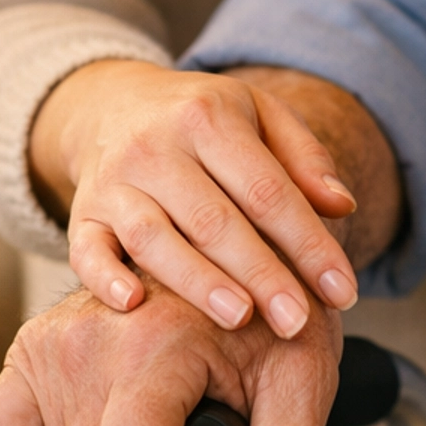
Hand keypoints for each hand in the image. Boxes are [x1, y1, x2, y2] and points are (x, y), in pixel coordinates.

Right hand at [30, 59, 360, 338]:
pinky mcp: (82, 214)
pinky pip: (85, 251)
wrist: (112, 104)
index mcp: (208, 118)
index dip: (307, 241)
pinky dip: (106, 278)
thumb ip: (304, 158)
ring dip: (197, 282)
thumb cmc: (203, 121)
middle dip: (261, 274)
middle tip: (298, 321)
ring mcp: (113, 182)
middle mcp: (154, 147)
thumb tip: (343, 207)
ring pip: (153, 238)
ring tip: (241, 319)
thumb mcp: (260, 114)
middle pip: (213, 219)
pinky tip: (135, 305)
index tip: (342, 289)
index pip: (266, 188)